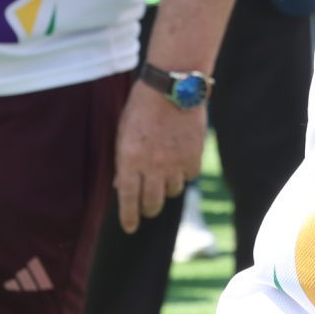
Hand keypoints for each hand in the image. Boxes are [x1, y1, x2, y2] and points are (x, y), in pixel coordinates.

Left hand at [114, 84, 207, 234]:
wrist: (172, 85)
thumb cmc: (142, 107)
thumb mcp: (123, 132)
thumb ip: (123, 161)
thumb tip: (121, 186)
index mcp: (129, 159)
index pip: (128, 199)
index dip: (129, 218)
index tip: (130, 228)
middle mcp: (152, 165)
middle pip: (152, 202)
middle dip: (149, 208)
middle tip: (148, 206)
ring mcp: (175, 162)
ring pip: (173, 191)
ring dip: (167, 187)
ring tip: (164, 174)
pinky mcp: (194, 155)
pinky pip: (189, 176)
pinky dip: (184, 173)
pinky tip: (180, 160)